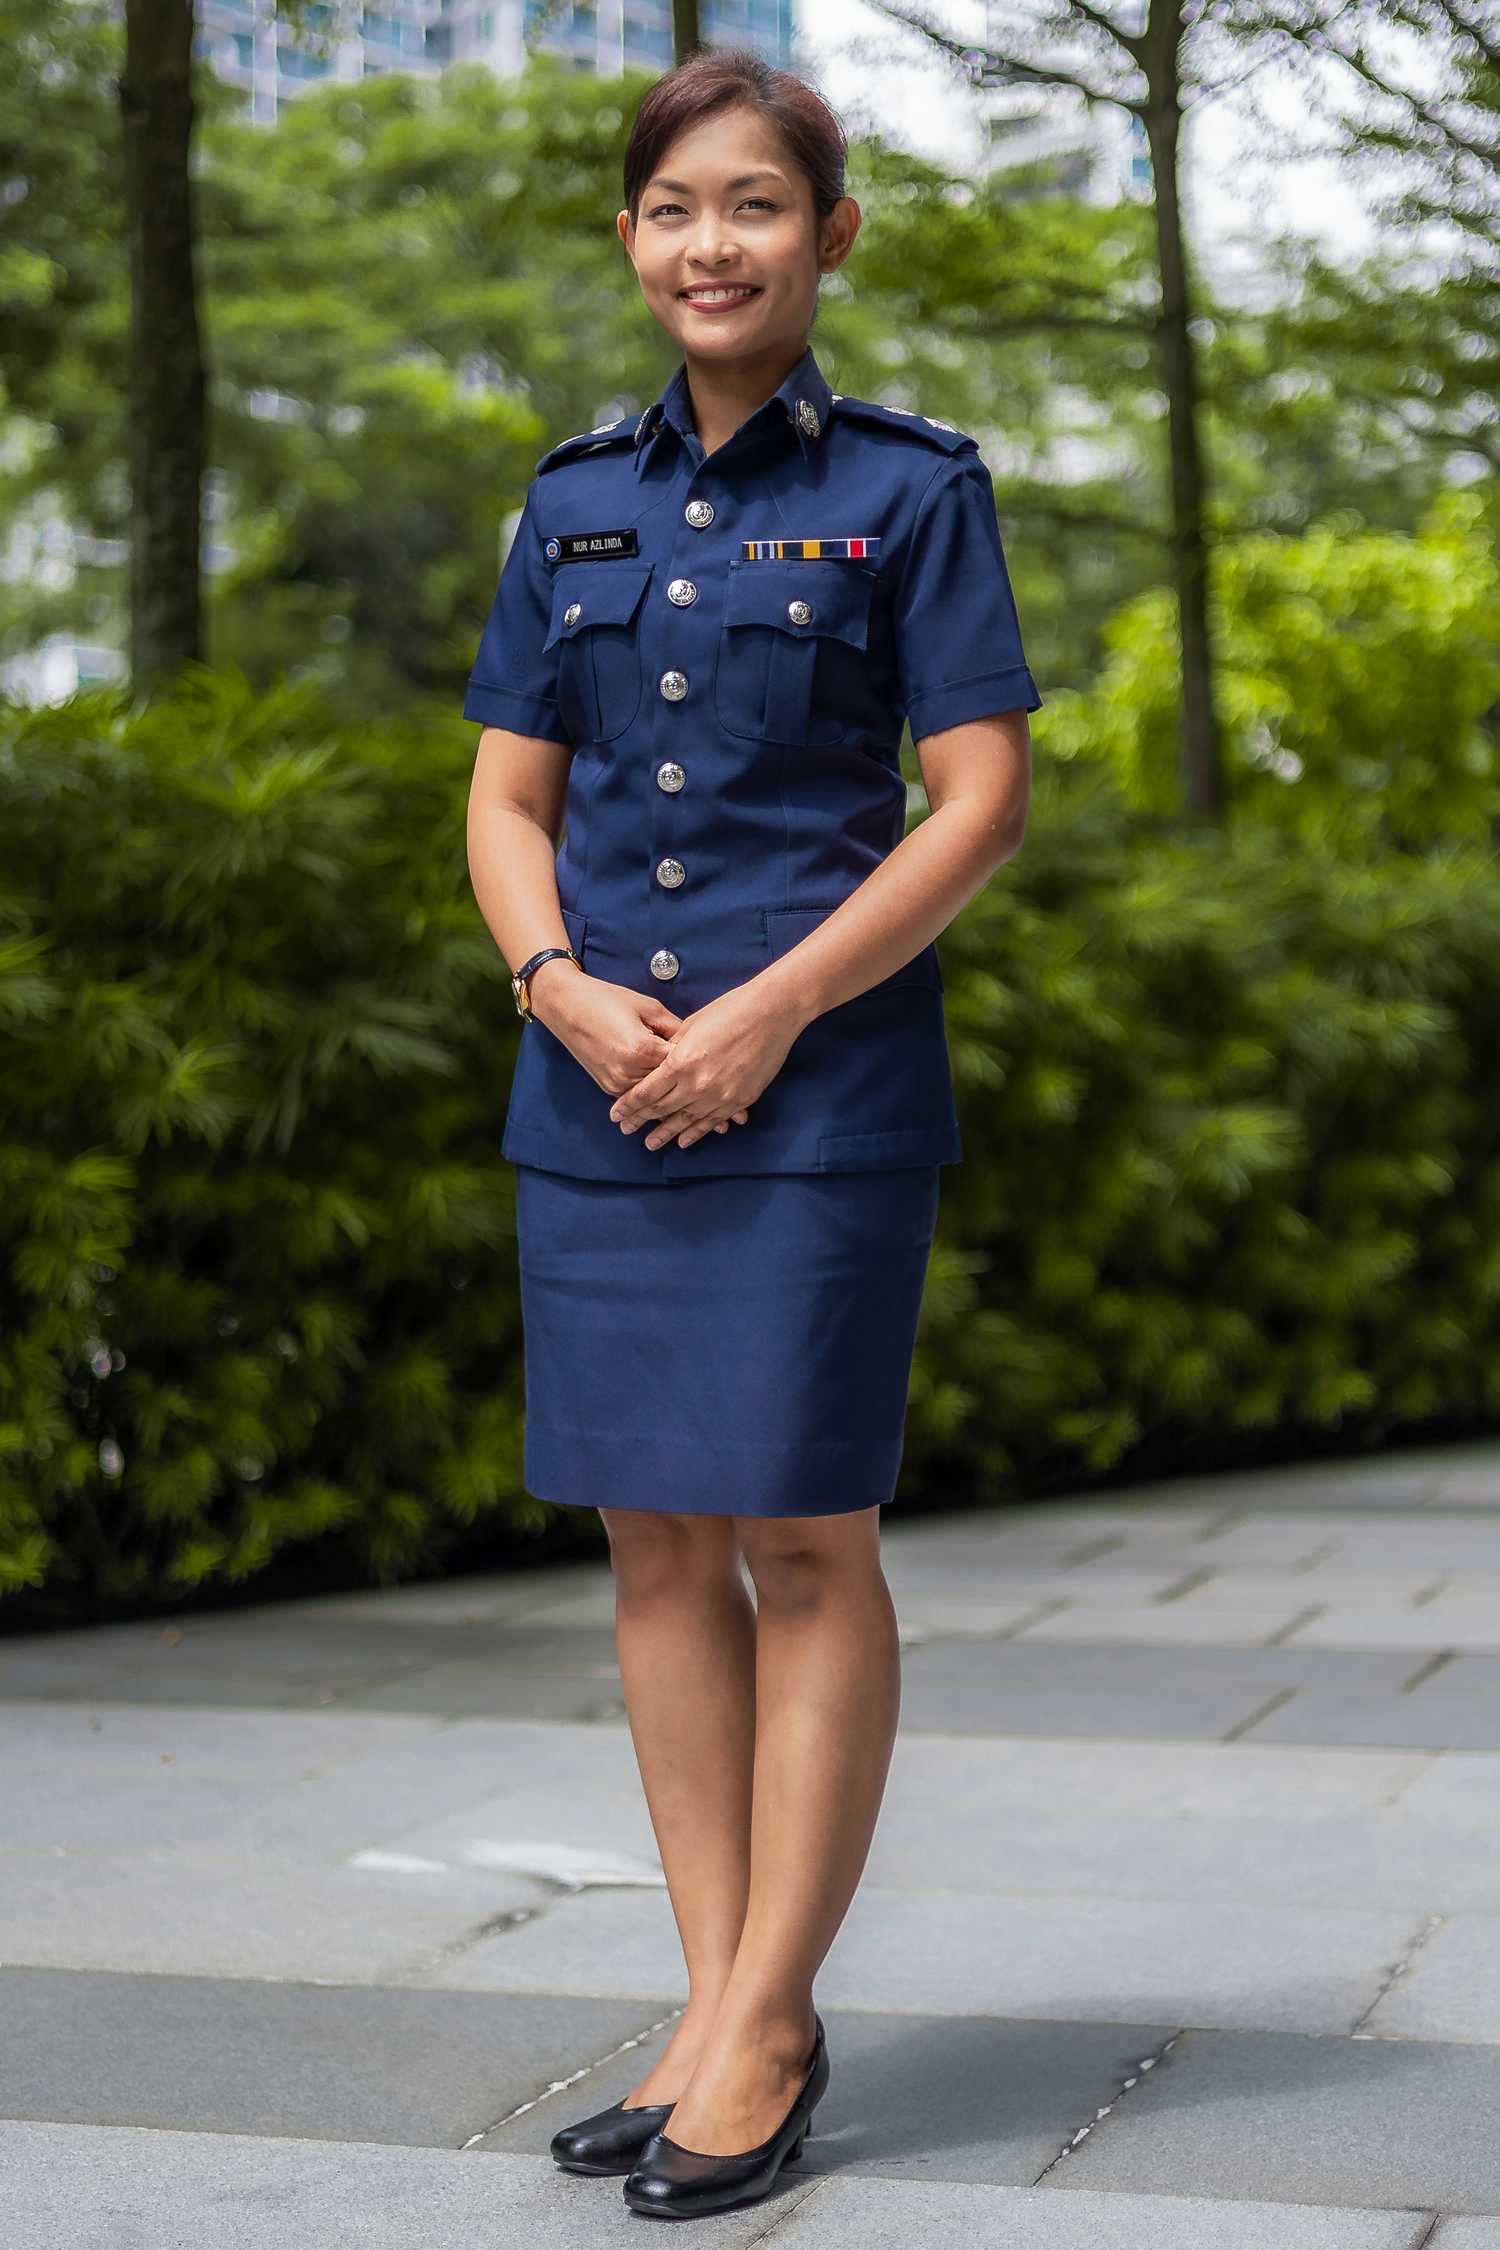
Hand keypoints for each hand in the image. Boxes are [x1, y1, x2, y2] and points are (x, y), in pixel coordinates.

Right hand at [528, 963, 749, 1140]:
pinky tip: (679, 1120)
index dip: (709, 1075)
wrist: (566, 1005)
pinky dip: (661, 1111)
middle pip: (673, 1096)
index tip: (735, 1085)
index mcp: (643, 1050)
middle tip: (731, 1122)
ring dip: (684, 1118)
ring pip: (657, 1105)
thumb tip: (698, 1044)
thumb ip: (674, 1030)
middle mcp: (629, 1072)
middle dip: (704, 1109)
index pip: (682, 1067)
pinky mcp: (607, 1085)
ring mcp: (616, 1082)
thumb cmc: (607, 998)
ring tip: (713, 1128)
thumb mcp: (647, 1007)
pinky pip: (640, 1102)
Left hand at [608, 981, 802, 1151]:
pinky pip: (712, 1122)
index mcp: (681, 1062)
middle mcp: (697, 1084)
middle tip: (626, 1130)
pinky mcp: (739, 1100)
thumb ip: (671, 1051)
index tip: (616, 1115)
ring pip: (686, 1121)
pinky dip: (696, 1133)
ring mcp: (720, 1096)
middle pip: (662, 1110)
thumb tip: (658, 1067)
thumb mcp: (690, 1026)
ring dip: (666, 1133)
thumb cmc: (730, 1011)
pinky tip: (683, 1141)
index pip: (646, 1092)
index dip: (628, 1106)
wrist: (771, 1014)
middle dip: (641, 1121)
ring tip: (650, 1144)